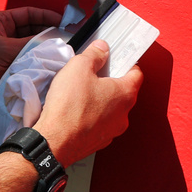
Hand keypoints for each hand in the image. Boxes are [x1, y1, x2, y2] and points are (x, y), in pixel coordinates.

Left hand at [0, 7, 61, 114]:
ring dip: (47, 51)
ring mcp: (11, 53)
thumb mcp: (2, 48)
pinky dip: (41, 64)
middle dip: (50, 35)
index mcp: (1, 22)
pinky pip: (31, 63)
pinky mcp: (13, 69)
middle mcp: (8, 35)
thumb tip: (54, 44)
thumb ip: (29, 44)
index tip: (65, 21)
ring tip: (64, 53)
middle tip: (69, 40)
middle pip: (35, 31)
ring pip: (35, 48)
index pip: (29, 14)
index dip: (47, 16)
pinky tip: (53, 66)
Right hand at [32, 40, 142, 167]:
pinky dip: (91, 116)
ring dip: (99, 100)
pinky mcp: (98, 142)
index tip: (115, 59)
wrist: (54, 142)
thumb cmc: (69, 106)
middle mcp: (123, 115)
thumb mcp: (79, 68)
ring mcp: (112, 131)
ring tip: (79, 94)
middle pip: (123, 92)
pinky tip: (75, 111)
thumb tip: (101, 49)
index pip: (137, 73)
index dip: (126, 63)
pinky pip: (99, 124)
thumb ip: (94, 55)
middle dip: (109, 81)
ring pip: (110, 109)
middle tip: (92, 74)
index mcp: (125, 94)